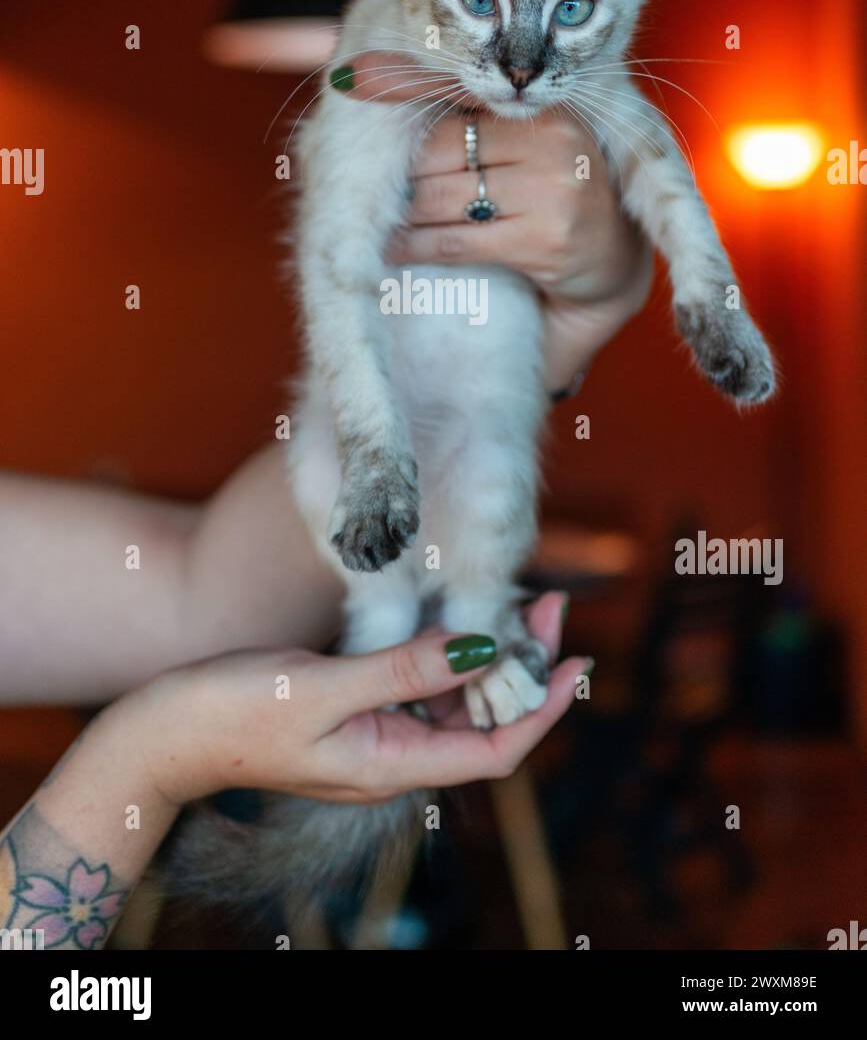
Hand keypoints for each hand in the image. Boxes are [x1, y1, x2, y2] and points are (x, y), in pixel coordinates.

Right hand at [134, 592, 589, 805]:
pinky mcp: (348, 707)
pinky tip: (449, 613)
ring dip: (485, 653)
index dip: (544, 707)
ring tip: (512, 600)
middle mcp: (391, 754)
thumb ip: (404, 669)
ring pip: (450, 698)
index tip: (578, 660)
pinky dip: (442, 650)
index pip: (497, 748)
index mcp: (393, 764)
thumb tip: (483, 651)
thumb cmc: (235, 713)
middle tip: (547, 603)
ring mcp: (370, 733)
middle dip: (522, 666)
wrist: (162, 733)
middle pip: (480, 717)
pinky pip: (413, 683)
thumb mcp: (325, 688)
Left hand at [336, 52, 652, 392]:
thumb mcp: (524, 143)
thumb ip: (460, 110)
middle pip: (442, 156)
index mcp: (548, 110)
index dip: (410, 129)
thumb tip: (356, 72)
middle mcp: (555, 144)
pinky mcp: (544, 242)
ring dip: (403, 216)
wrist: (610, 260)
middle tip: (383, 193)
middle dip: (407, 179)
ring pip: (442, 200)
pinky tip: (395, 250)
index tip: (372, 135)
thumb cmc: (550, 192)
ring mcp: (552, 193)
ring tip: (383, 221)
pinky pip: (454, 241)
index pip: (454, 110)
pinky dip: (414, 247)